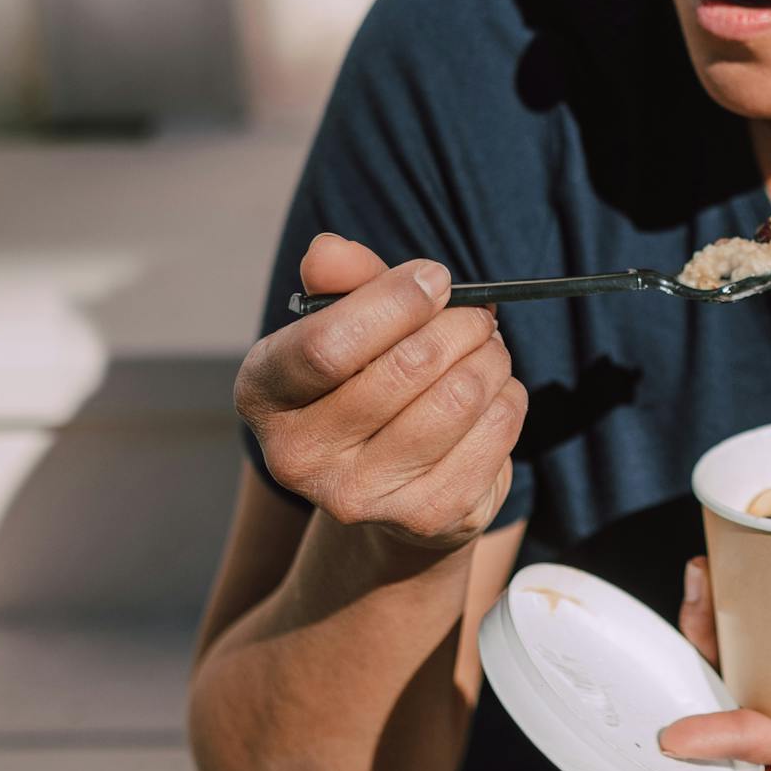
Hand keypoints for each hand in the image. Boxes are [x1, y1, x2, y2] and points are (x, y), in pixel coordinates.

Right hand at [235, 234, 526, 552]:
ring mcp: (359, 498)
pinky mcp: (424, 519)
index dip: (394, 302)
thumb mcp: (344, 321)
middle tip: (476, 314)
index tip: (435, 279)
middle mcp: (297, 457)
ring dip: (490, 358)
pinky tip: (493, 395)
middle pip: (407, 368)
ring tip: (487, 349)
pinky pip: (494, 433)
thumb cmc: (363, 379)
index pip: (328, 346)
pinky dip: (507, 399)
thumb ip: (341, 279)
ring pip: (459, 398)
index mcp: (263, 392)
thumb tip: (329, 251)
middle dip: (459, 324)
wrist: (384, 484)